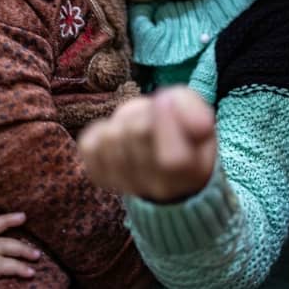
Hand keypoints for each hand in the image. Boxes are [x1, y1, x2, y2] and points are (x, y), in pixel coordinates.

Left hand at [79, 86, 216, 202]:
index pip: (172, 160)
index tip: (164, 100)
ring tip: (138, 127)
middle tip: (155, 117)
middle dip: (144, 114)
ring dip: (122, 122)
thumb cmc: (185, 135)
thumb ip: (191, 107)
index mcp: (192, 174)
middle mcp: (159, 188)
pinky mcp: (101, 177)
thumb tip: (167, 102)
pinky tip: (119, 138)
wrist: (168, 164)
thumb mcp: (200, 116)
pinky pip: (89, 146)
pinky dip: (100, 132)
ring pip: (111, 138)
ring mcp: (127, 185)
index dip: (165, 123)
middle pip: (136, 134)